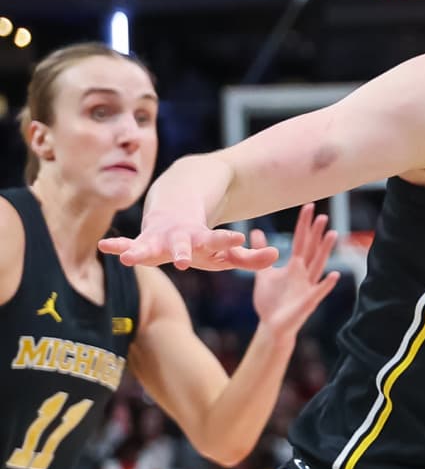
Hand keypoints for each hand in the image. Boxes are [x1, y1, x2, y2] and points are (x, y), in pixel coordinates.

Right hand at [100, 159, 277, 270]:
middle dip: (183, 252)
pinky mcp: (143, 241)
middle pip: (183, 245)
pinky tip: (104, 246)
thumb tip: (276, 258)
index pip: (218, 240)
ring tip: (129, 259)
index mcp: (205, 239)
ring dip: (140, 251)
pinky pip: (128, 244)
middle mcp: (181, 238)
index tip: (237, 238)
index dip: (227, 240)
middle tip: (184, 261)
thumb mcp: (229, 252)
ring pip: (150, 245)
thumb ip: (251, 258)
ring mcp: (160, 238)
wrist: (177, 207)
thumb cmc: (205, 241)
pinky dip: (118, 245)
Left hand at [252, 204, 341, 335]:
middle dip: (317, 234)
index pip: (301, 241)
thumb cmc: (270, 301)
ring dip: (325, 251)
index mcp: (295, 267)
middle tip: (323, 216)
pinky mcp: (308, 302)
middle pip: (312, 250)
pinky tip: (334, 275)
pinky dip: (326, 284)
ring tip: (333, 235)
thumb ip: (261, 254)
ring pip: (318, 265)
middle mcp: (304, 274)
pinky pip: (318, 291)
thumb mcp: (263, 273)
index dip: (304, 225)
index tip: (309, 208)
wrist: (272, 325)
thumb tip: (255, 232)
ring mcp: (308, 287)